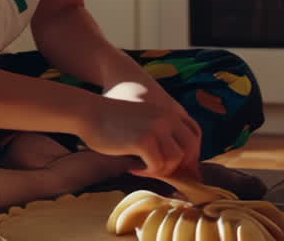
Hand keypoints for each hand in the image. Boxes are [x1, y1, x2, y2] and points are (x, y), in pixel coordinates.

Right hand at [79, 81, 201, 178]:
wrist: (88, 112)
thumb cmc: (112, 120)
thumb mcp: (144, 120)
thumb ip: (161, 135)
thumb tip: (179, 165)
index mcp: (169, 111)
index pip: (195, 136)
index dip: (188, 155)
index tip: (172, 165)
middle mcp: (168, 118)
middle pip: (190, 150)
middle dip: (177, 165)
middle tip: (158, 170)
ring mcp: (157, 128)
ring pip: (176, 160)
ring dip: (160, 169)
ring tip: (142, 167)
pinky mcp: (144, 141)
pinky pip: (157, 166)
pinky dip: (147, 172)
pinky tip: (132, 167)